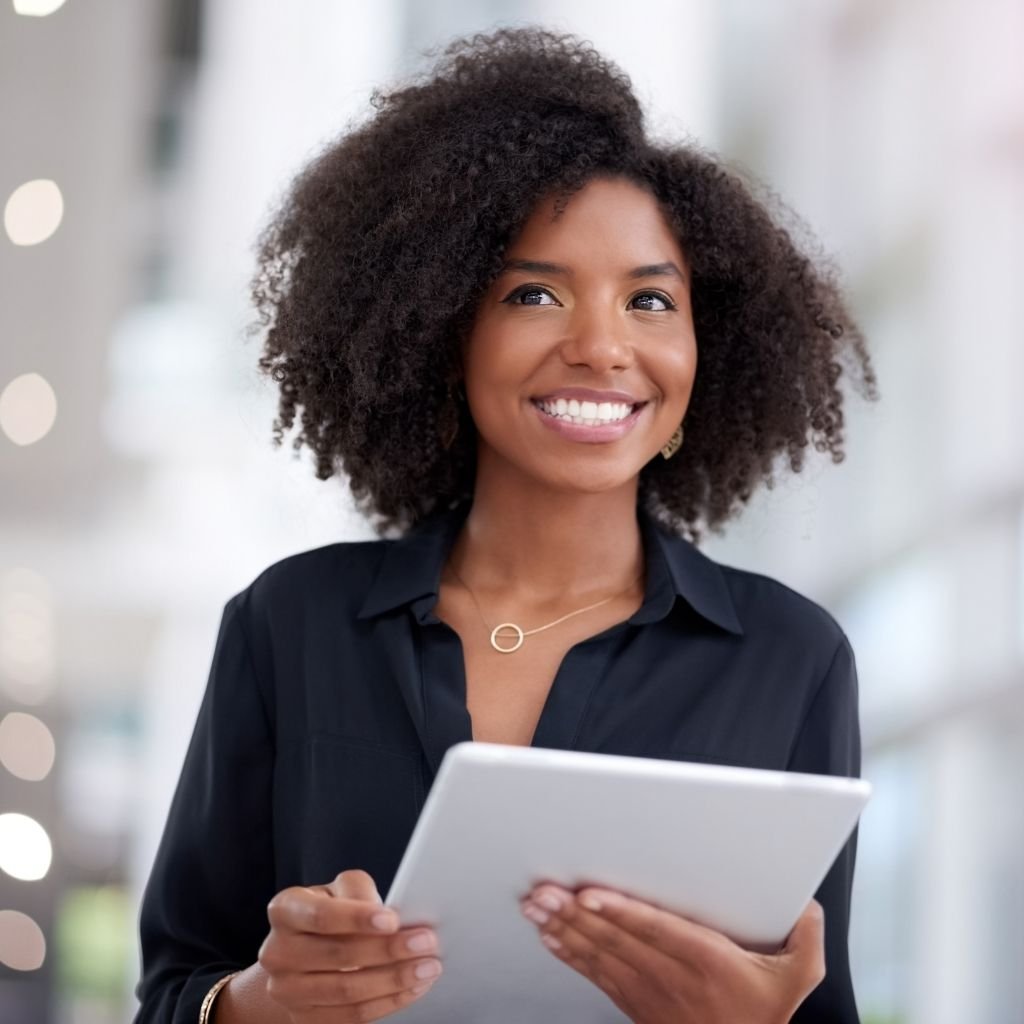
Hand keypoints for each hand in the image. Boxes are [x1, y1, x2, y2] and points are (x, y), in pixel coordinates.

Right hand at [257, 869, 442, 1022]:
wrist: (300, 954)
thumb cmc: (328, 912)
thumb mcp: (339, 889)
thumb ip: (359, 892)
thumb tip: (390, 914)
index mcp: (285, 911)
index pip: (322, 916)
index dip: (358, 918)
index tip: (392, 920)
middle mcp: (278, 953)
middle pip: (340, 956)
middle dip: (389, 949)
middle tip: (426, 942)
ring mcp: (287, 991)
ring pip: (348, 991)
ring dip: (395, 980)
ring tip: (427, 967)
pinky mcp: (305, 1019)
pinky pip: (352, 1017)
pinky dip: (388, 1003)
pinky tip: (412, 988)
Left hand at [520, 884, 824, 1023]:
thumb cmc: (761, 1013)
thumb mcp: (797, 977)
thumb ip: (805, 935)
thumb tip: (805, 903)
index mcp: (707, 961)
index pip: (656, 930)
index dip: (621, 912)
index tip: (590, 895)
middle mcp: (672, 975)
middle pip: (617, 940)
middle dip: (576, 914)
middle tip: (544, 892)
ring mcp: (649, 992)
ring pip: (600, 955)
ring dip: (565, 929)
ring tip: (537, 908)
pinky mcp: (634, 1002)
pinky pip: (596, 976)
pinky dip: (570, 954)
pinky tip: (549, 936)